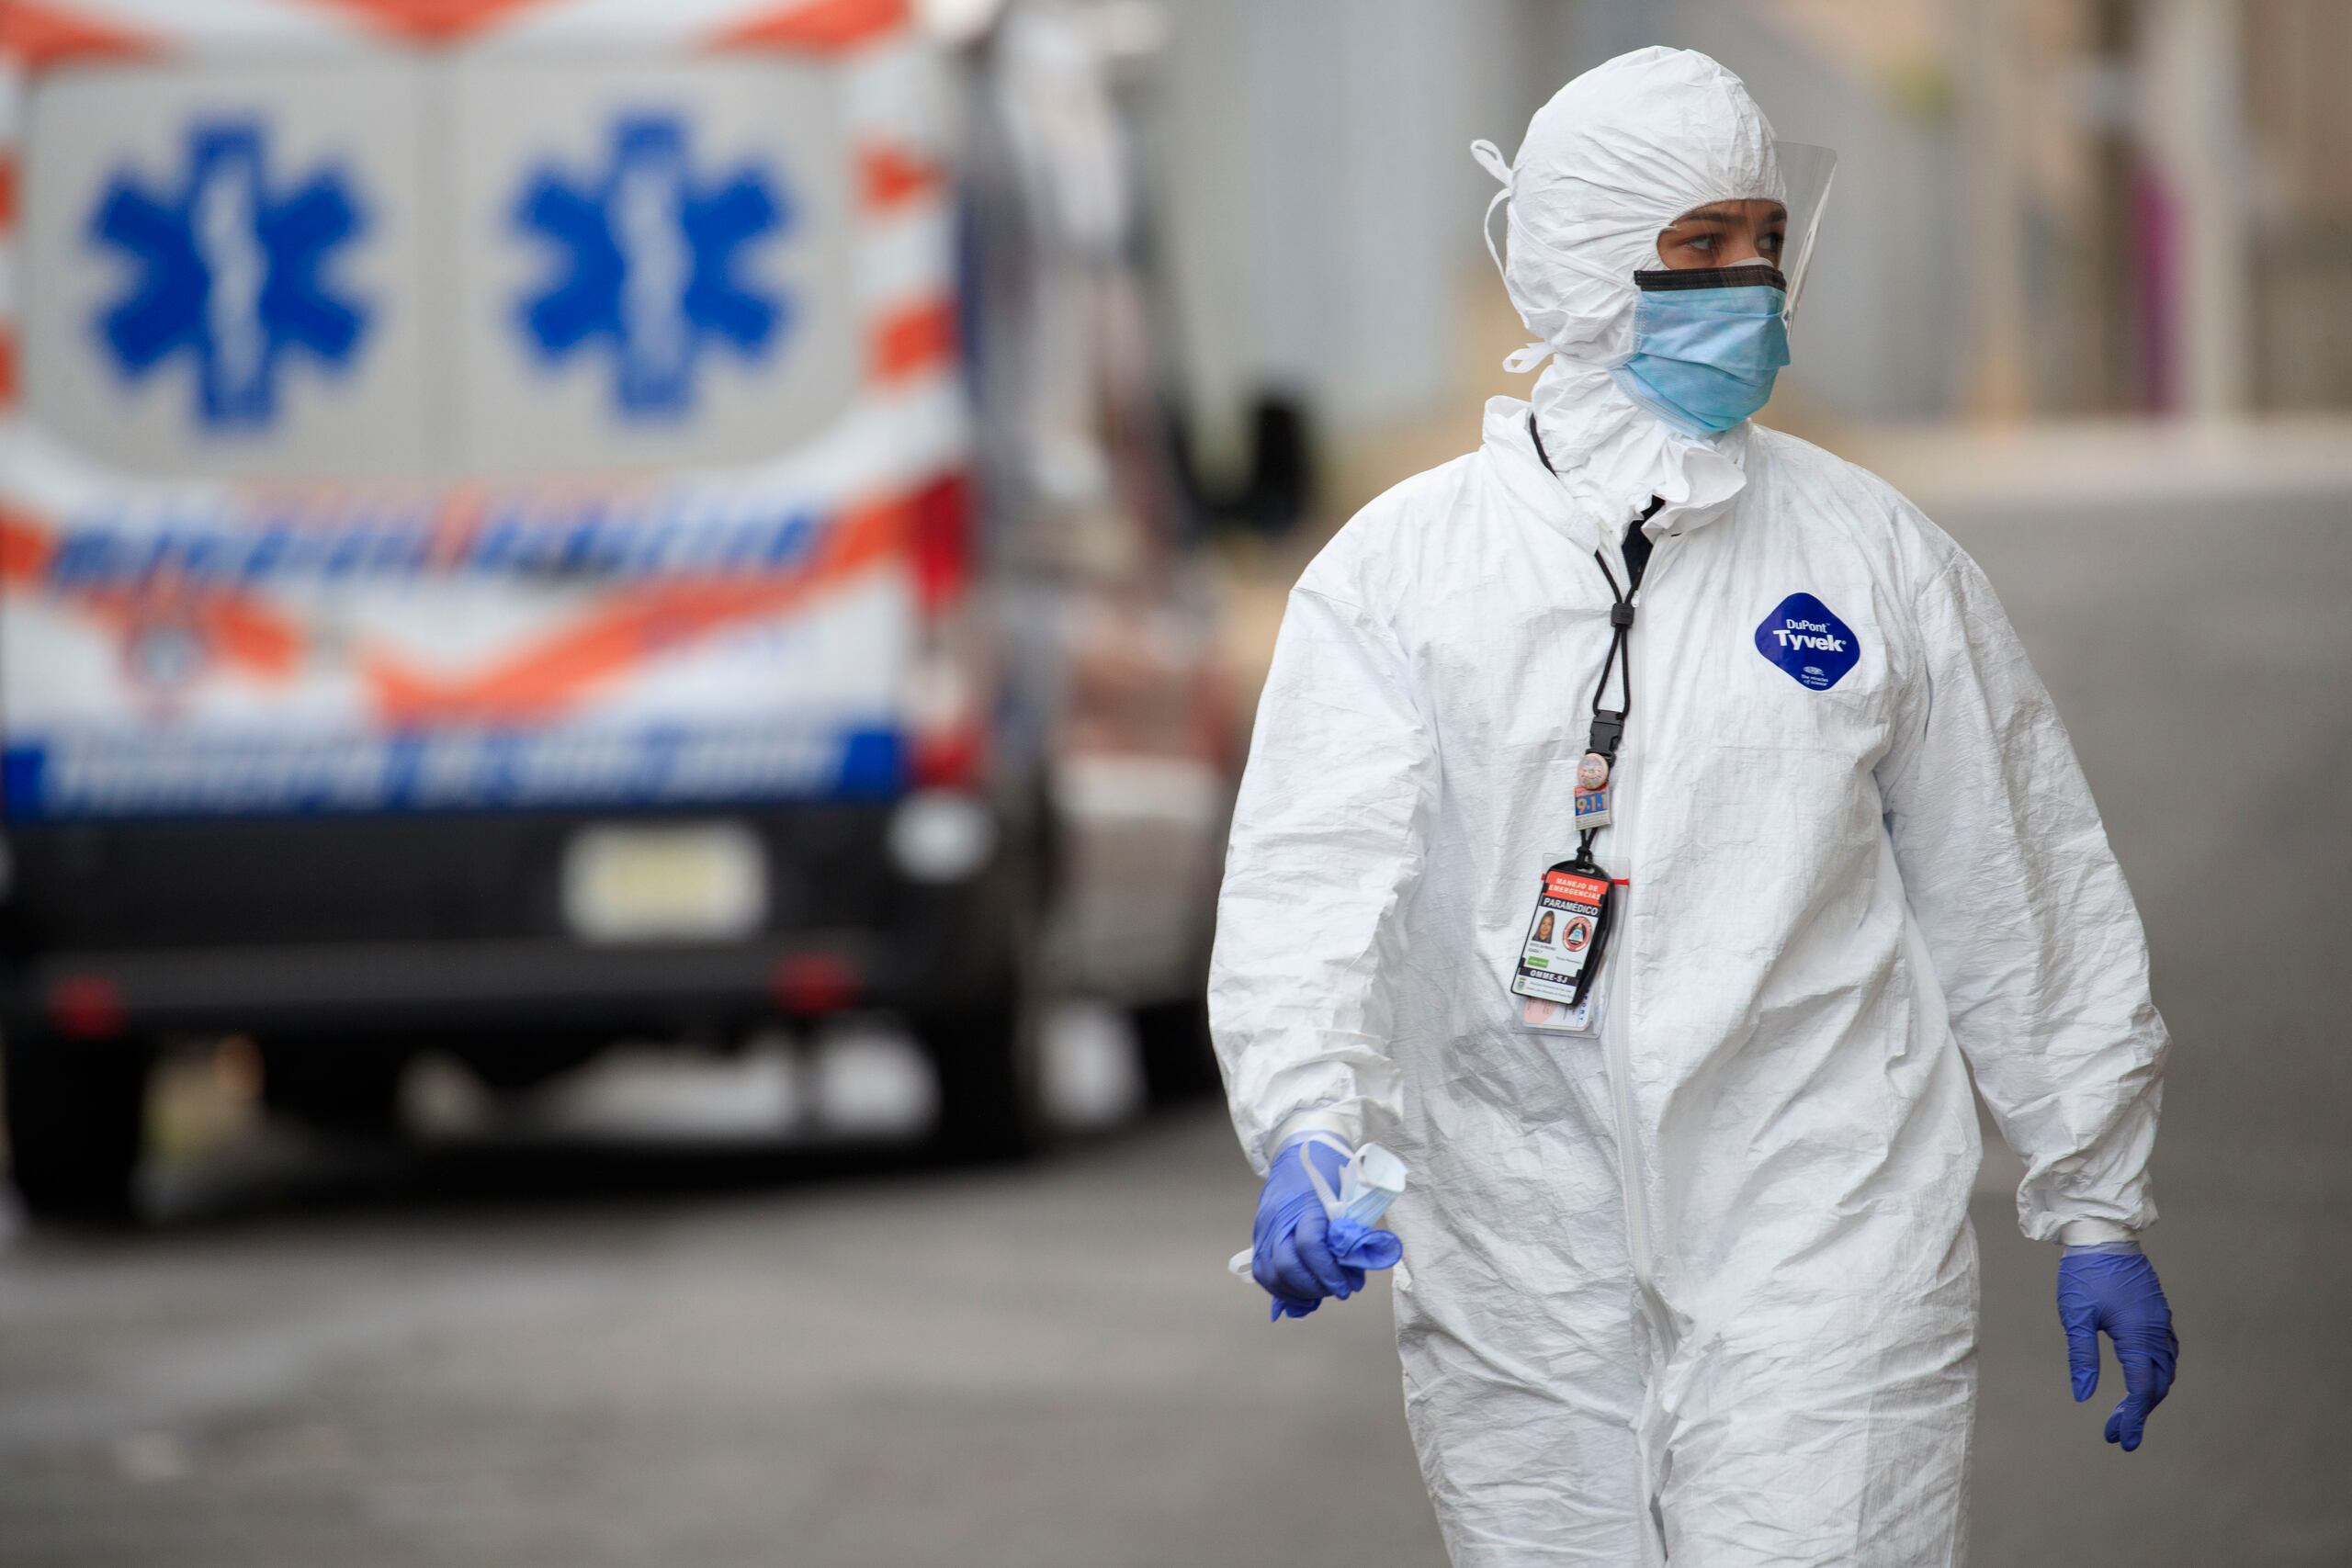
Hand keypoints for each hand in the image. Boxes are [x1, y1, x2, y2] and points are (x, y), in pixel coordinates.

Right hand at [1251, 1136, 1384, 1320]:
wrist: (1298, 1146)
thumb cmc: (1328, 1168)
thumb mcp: (1348, 1193)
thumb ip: (1350, 1231)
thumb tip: (1356, 1268)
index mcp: (1305, 1203)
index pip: (1310, 1245)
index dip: (1329, 1271)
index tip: (1347, 1283)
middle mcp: (1279, 1217)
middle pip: (1286, 1265)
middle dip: (1314, 1287)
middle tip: (1336, 1289)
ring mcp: (1264, 1226)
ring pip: (1269, 1273)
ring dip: (1297, 1291)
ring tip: (1319, 1292)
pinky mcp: (1258, 1234)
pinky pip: (1261, 1270)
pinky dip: (1280, 1287)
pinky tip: (1300, 1291)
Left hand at [2057, 1250, 2178, 1450]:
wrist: (2101, 1234)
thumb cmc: (2084, 1273)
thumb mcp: (2076, 1316)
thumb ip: (2082, 1357)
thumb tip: (2085, 1395)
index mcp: (2138, 1334)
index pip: (2141, 1388)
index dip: (2132, 1417)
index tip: (2121, 1439)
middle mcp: (2156, 1331)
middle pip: (2156, 1384)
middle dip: (2138, 1413)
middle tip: (2116, 1433)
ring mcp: (2160, 1321)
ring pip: (2164, 1369)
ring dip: (2148, 1394)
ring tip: (2126, 1414)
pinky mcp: (2157, 1312)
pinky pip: (2165, 1352)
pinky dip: (2155, 1373)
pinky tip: (2141, 1379)